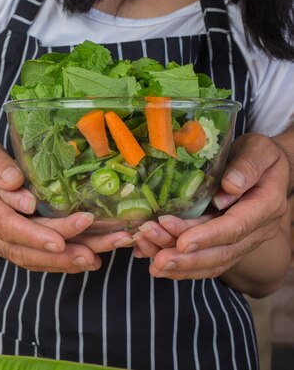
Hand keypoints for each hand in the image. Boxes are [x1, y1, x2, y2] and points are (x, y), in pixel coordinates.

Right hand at [0, 136, 132, 272]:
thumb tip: (17, 183)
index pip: (5, 225)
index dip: (34, 235)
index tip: (61, 240)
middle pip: (21, 248)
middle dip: (59, 254)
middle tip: (93, 252)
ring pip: (26, 259)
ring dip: (61, 263)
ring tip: (95, 259)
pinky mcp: (1, 244)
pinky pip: (27, 258)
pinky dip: (55, 263)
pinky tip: (81, 260)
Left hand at [134, 134, 290, 282]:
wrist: (265, 168)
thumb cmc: (259, 155)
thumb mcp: (258, 150)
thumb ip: (247, 166)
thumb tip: (230, 186)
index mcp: (265, 205)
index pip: (236, 227)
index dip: (208, 237)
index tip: (182, 243)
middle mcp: (256, 230)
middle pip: (222, 252)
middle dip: (188, 259)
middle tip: (158, 260)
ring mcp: (242, 240)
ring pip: (212, 262)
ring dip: (181, 266)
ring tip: (152, 263)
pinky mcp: (226, 244)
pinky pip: (206, 262)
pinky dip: (181, 267)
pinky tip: (156, 264)